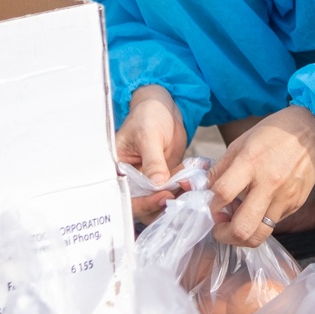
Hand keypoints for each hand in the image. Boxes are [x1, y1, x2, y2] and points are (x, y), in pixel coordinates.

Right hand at [118, 86, 187, 222]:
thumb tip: (158, 183)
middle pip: (144, 206)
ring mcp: (149, 181)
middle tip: (181, 198)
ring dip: (177, 198)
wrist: (164, 108)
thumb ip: (153, 160)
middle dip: (162, 205)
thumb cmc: (147, 116)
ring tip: (191, 189)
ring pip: (160, 202)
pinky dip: (185, 188)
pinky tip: (195, 180)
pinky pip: (174, 190)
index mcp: (119, 171)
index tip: (164, 196)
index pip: (127, 197)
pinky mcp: (165, 178)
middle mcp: (132, 180)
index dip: (144, 203)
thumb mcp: (149, 136)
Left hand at [206, 106, 314, 246]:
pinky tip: (254, 211)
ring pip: (259, 235)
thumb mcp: (240, 143)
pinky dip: (258, 223)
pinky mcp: (295, 205)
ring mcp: (284, 197)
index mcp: (250, 162)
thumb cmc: (273, 135)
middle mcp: (269, 183)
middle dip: (223, 235)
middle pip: (242, 228)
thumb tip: (202, 190)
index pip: (223, 194)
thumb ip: (220, 169)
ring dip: (241, 237)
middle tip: (218, 228)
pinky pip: (272, 224)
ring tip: (235, 224)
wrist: (312, 132)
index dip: (210, 206)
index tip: (210, 206)